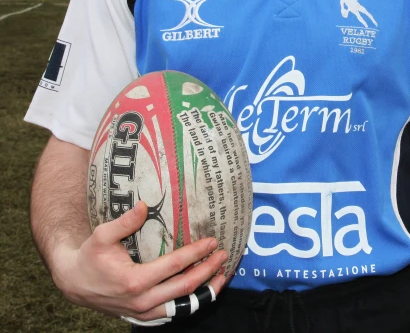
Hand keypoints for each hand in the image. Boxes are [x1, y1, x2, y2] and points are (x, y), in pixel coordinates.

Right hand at [54, 200, 227, 321]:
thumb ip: (125, 222)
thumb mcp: (102, 235)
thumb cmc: (89, 256)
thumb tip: (144, 205)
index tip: (212, 241)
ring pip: (182, 305)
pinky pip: (173, 311)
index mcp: (135, 281)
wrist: (74, 283)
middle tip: (223, 255)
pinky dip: (191, 301)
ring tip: (221, 276)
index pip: (175, 266)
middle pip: (185, 287)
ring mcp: (143, 312)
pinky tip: (202, 291)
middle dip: (208, 270)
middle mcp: (142, 301)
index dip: (196, 253)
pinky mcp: (143, 316)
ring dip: (205, 290)